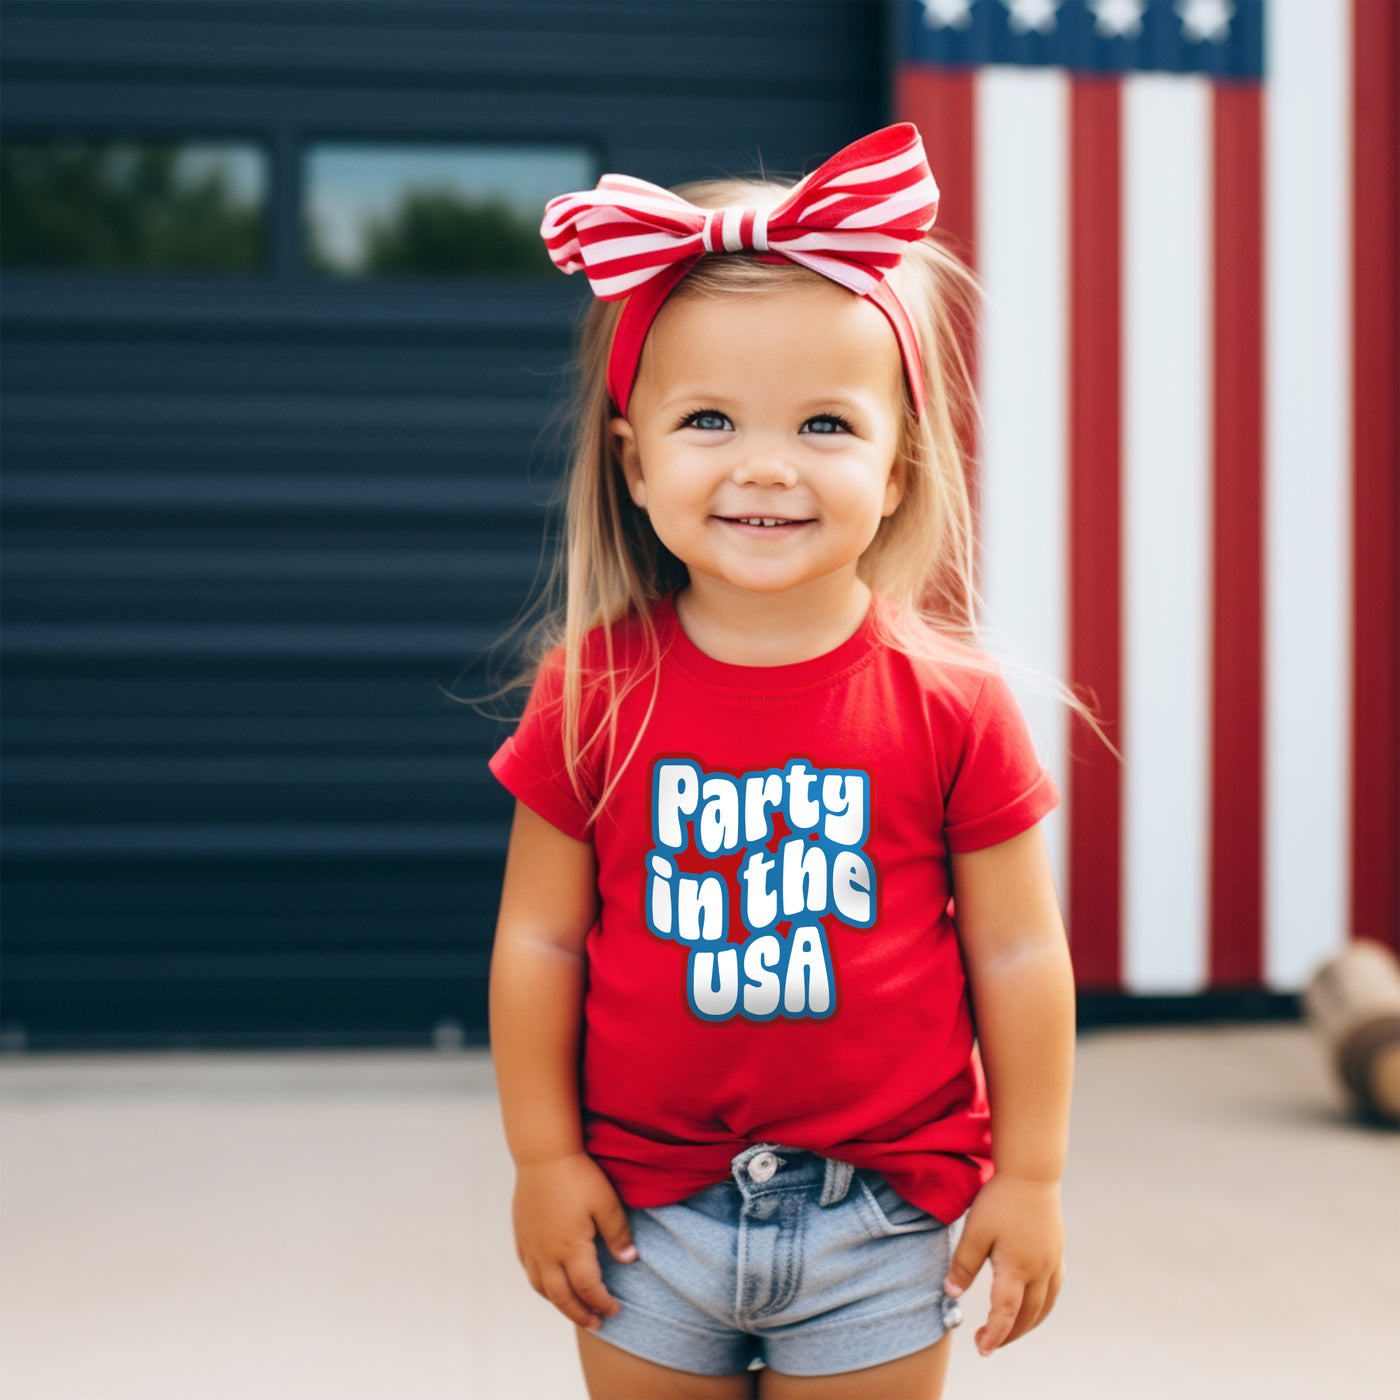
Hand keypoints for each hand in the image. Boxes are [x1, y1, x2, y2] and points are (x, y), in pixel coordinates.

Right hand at [512, 1152, 637, 1331]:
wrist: (543, 1153)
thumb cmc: (578, 1175)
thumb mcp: (607, 1203)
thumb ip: (618, 1233)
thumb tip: (630, 1260)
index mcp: (570, 1247)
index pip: (588, 1288)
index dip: (602, 1302)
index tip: (615, 1309)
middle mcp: (546, 1252)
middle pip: (561, 1297)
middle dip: (580, 1314)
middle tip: (596, 1324)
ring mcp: (530, 1244)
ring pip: (541, 1287)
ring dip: (559, 1303)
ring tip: (573, 1309)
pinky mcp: (521, 1233)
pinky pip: (528, 1269)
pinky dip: (541, 1283)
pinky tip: (549, 1282)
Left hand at [942, 1174, 1064, 1355]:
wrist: (1032, 1173)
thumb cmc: (1000, 1199)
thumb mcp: (975, 1230)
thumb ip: (964, 1264)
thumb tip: (951, 1293)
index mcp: (1017, 1268)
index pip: (1006, 1312)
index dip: (994, 1333)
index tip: (982, 1347)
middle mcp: (1039, 1271)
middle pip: (1026, 1316)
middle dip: (1008, 1334)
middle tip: (988, 1343)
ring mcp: (1051, 1263)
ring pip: (1043, 1307)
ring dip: (1026, 1325)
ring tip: (1007, 1331)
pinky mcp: (1056, 1252)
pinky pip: (1053, 1291)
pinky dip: (1041, 1307)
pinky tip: (1031, 1306)